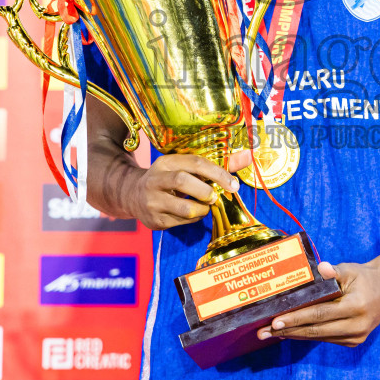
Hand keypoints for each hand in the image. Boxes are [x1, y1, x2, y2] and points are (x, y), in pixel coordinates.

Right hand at [126, 150, 248, 229]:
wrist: (131, 194)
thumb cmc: (168, 178)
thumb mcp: (185, 167)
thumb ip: (218, 164)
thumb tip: (249, 156)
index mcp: (166, 162)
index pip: (195, 163)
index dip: (218, 173)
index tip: (233, 185)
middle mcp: (156, 179)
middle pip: (183, 181)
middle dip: (206, 191)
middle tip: (214, 197)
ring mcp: (152, 201)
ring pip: (184, 208)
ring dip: (201, 210)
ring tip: (204, 207)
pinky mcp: (154, 220)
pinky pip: (180, 223)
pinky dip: (192, 220)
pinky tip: (190, 214)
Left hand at [258, 260, 379, 347]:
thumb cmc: (363, 276)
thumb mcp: (350, 269)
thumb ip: (334, 272)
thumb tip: (321, 268)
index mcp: (357, 306)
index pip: (320, 314)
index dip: (296, 318)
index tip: (276, 321)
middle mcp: (358, 325)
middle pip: (316, 330)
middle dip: (288, 331)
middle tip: (264, 332)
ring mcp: (357, 336)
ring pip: (319, 337)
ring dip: (294, 335)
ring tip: (271, 333)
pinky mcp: (354, 341)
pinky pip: (326, 339)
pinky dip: (307, 335)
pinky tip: (291, 332)